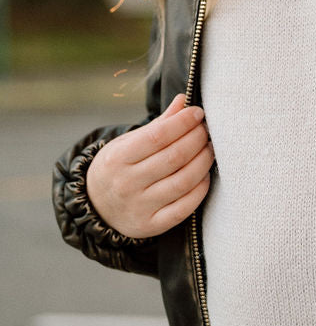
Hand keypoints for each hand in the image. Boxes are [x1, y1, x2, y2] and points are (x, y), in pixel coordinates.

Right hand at [85, 93, 214, 237]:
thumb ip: (158, 125)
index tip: (197, 113)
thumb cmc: (119, 167)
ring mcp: (139, 206)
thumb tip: (183, 101)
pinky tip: (205, 175)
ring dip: (203, 162)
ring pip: (183, 181)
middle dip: (197, 139)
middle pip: (174, 157)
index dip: (182, 122)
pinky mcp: (152, 224)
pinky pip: (184, 207)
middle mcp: (126, 183)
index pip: (158, 136)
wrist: (97, 207)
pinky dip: (200, 189)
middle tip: (207, 131)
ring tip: (209, 150)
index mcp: (118, 158)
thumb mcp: (128, 143)